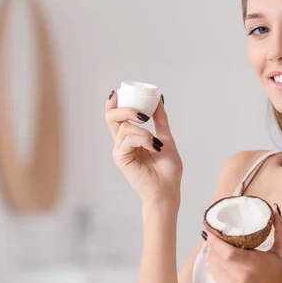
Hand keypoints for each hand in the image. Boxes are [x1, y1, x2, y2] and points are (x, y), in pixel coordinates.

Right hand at [105, 91, 182, 206]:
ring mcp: (120, 151)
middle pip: (112, 117)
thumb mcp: (166, 138)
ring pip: (124, 127)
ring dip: (143, 131)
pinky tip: (153, 147)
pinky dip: (143, 139)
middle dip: (125, 109)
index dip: (114, 103)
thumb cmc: (168, 170)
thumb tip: (159, 99)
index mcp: (130, 138)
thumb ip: (160, 120)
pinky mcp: (121, 159)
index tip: (118, 92)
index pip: (116, 117)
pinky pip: (128, 139)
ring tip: (156, 144)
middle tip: (142, 114)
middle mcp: (122, 143)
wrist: (168, 190)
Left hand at [205, 206, 281, 282]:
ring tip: (216, 241)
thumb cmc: (279, 272)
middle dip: (213, 242)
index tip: (212, 230)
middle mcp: (239, 277)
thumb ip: (281, 228)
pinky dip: (212, 261)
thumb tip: (274, 208)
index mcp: (252, 266)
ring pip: (212, 264)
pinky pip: (212, 272)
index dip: (216, 241)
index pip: (228, 254)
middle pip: (217, 256)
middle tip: (216, 231)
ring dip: (211, 251)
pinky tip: (217, 253)